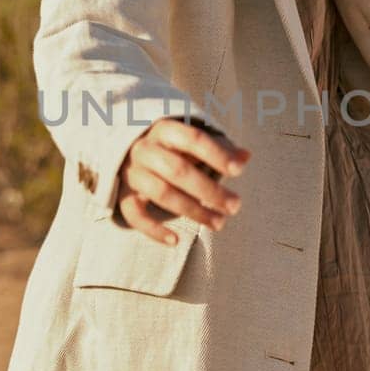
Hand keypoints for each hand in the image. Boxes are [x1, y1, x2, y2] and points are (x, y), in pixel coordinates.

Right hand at [114, 118, 250, 244]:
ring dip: (192, 211)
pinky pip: (135, 215)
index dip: (216, 154)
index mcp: (164, 130)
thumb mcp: (193, 143)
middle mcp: (145, 149)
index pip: (192, 139)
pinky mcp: (123, 195)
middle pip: (177, 169)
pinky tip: (176, 240)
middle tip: (235, 206)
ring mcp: (131, 173)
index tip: (238, 171)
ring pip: (161, 193)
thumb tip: (246, 156)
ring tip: (219, 222)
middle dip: (209, 190)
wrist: (128, 153)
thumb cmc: (172, 148)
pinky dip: (153, 230)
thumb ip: (220, 148)